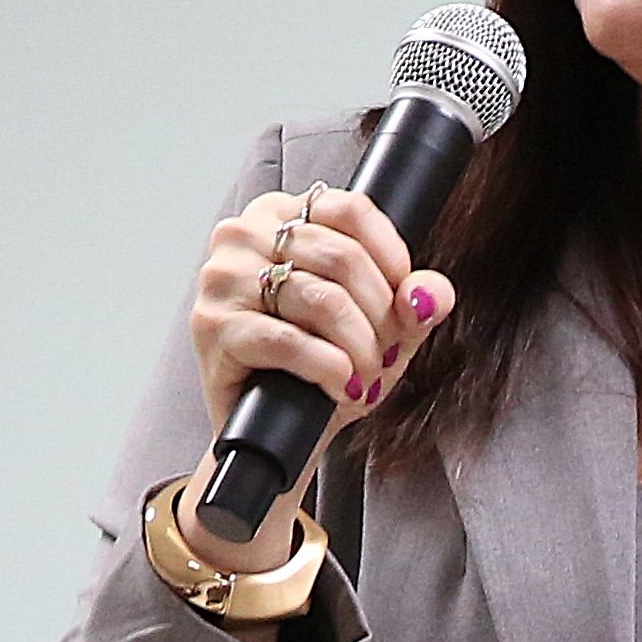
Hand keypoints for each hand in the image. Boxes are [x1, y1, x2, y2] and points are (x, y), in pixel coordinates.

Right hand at [181, 186, 446, 564]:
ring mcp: (222, 279)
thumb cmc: (320, 368)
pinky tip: (341, 385)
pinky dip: (326, 367)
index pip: (351, 210)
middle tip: (389, 353)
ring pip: (321, 298)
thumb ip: (413, 302)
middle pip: (342, 256)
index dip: (392, 258)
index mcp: (279, 214)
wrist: (273, 432)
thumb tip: (429, 294)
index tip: (405, 303)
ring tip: (366, 376)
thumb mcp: (379, 329)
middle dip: (381, 315)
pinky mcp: (212, 327)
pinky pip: (286, 340)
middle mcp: (243, 234)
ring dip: (359, 347)